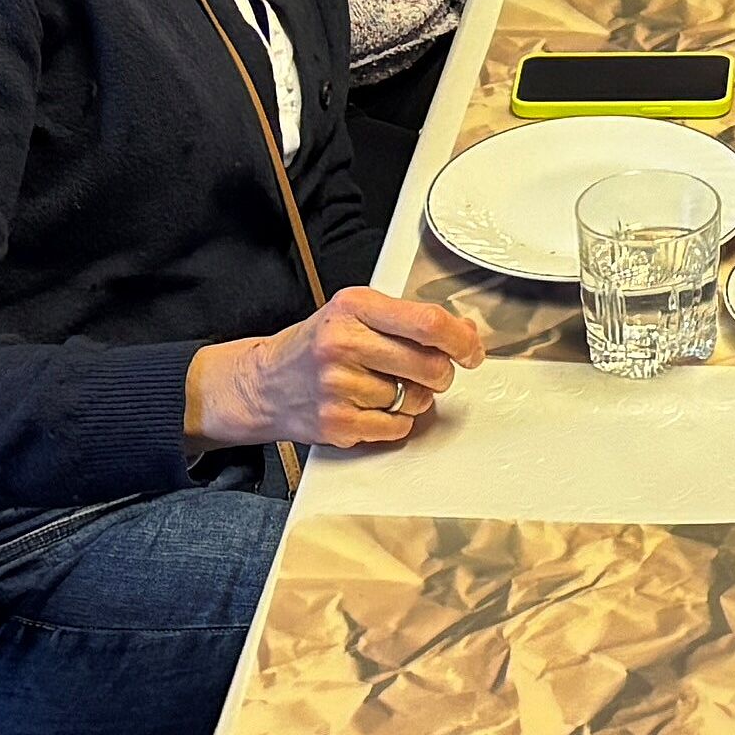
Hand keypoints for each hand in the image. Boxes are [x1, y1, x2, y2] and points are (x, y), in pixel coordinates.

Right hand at [197, 286, 483, 450]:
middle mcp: (344, 344)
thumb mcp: (357, 315)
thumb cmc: (317, 345)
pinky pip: (398, 427)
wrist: (263, 383)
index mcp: (354, 307)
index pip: (427, 323)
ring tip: (385, 386)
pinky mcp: (338, 422)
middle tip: (426, 371)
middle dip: (440, 373)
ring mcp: (339, 386)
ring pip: (416, 399)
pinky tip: (372, 406)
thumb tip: (466, 333)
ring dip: (413, 397)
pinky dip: (396, 420)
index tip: (471, 350)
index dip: (461, 340)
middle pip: (429, 365)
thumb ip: (410, 320)